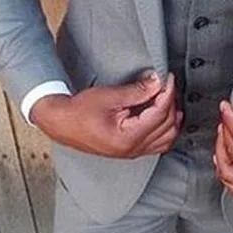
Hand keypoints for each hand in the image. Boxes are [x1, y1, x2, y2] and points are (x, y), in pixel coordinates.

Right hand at [31, 72, 182, 157]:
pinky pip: (158, 144)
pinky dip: (166, 130)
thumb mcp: (109, 96)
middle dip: (171, 103)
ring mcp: (132, 153)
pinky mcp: (130, 150)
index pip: (159, 114)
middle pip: (166, 126)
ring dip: (172, 118)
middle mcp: (132, 150)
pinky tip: (164, 116)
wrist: (60, 122)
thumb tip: (156, 82)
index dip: (167, 93)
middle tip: (167, 85)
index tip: (168, 79)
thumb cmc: (78, 111)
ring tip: (169, 99)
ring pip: (167, 139)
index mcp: (127, 138)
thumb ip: (137, 91)